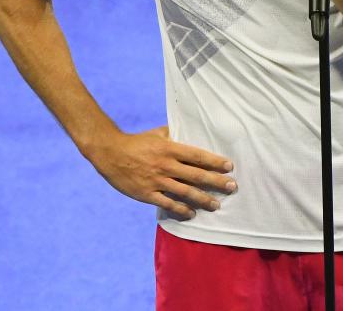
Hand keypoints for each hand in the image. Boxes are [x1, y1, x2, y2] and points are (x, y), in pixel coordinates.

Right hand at [87, 125, 236, 219]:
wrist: (110, 153)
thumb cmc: (137, 142)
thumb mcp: (158, 133)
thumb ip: (175, 134)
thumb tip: (191, 129)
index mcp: (169, 148)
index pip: (197, 156)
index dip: (215, 161)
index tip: (229, 166)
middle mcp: (165, 165)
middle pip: (196, 175)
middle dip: (216, 182)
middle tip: (232, 187)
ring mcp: (156, 181)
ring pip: (185, 192)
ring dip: (203, 199)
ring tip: (217, 205)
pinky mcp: (146, 194)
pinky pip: (167, 203)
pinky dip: (181, 209)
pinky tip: (192, 213)